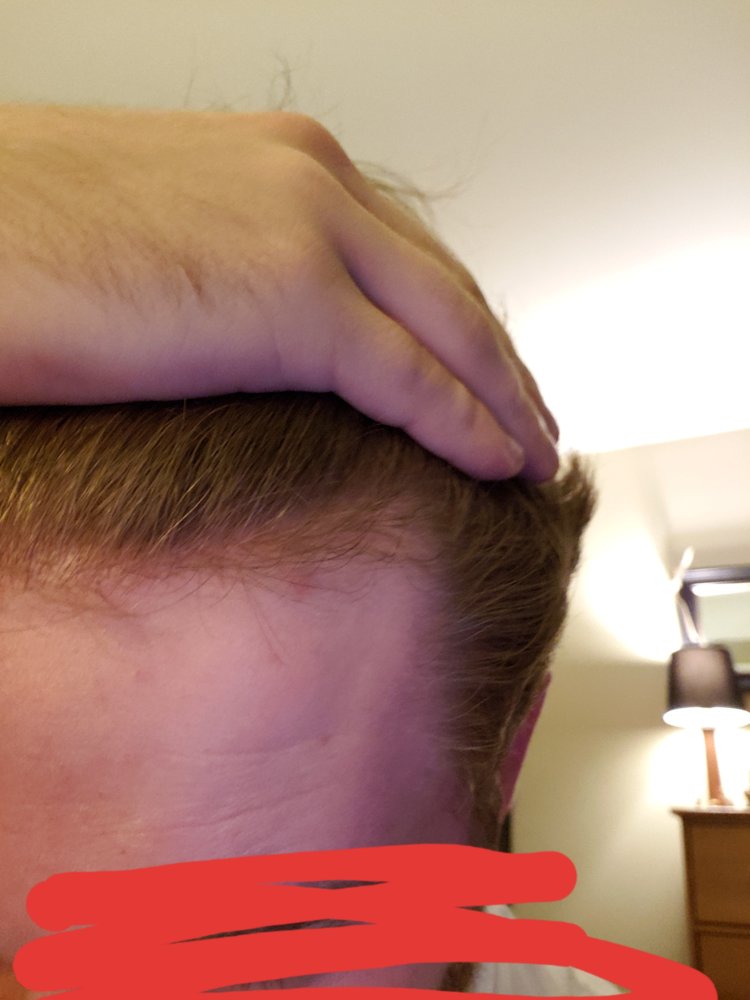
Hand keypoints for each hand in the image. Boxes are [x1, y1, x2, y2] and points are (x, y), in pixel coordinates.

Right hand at [0, 103, 558, 480]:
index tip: (482, 374)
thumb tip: (252, 324)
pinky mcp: (290, 302)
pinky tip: (502, 467)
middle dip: (499, 362)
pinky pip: (414, 379)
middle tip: (535, 419)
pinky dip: (468, 426)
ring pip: (451, 330)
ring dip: (505, 400)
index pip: (404, 251)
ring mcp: (309, 232)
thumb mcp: (161, 235)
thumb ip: (235, 265)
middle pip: (446, 286)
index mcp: (280, 161)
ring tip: (535, 457)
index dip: (455, 324)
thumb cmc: (24, 239)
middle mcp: (312, 179)